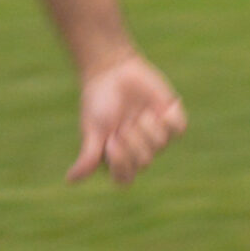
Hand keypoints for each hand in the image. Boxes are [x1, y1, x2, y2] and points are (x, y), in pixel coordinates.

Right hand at [70, 52, 185, 185]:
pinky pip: (178, 128)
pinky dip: (169, 119)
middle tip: (123, 125)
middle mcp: (139, 150)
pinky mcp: (170, 118)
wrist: (111, 71)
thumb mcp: (92, 129)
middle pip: (144, 162)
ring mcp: (157, 135)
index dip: (120, 162)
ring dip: (147, 128)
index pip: (124, 178)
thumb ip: (88, 155)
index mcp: (119, 158)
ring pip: (160, 144)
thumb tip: (71, 180)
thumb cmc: (98, 102)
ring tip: (139, 114)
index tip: (110, 141)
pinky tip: (160, 108)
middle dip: (132, 141)